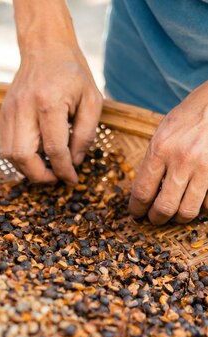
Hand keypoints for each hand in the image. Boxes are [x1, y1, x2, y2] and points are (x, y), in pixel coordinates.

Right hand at [0, 44, 102, 183]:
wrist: (45, 47)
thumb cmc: (73, 74)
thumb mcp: (92, 101)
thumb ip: (86, 134)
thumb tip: (74, 162)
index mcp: (49, 102)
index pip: (54, 149)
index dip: (64, 170)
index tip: (73, 180)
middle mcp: (24, 108)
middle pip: (24, 157)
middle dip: (41, 176)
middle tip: (56, 178)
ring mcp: (9, 111)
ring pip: (10, 155)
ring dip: (28, 170)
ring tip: (46, 169)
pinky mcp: (3, 114)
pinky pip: (6, 146)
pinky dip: (20, 159)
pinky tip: (36, 156)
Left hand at [129, 82, 207, 224]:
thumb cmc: (189, 116)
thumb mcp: (163, 133)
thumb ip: (154, 162)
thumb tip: (145, 193)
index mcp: (161, 148)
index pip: (142, 192)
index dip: (137, 209)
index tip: (136, 214)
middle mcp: (182, 159)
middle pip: (164, 207)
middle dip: (156, 219)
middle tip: (155, 219)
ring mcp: (204, 167)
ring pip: (187, 210)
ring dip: (179, 218)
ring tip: (175, 214)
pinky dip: (201, 206)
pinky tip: (195, 201)